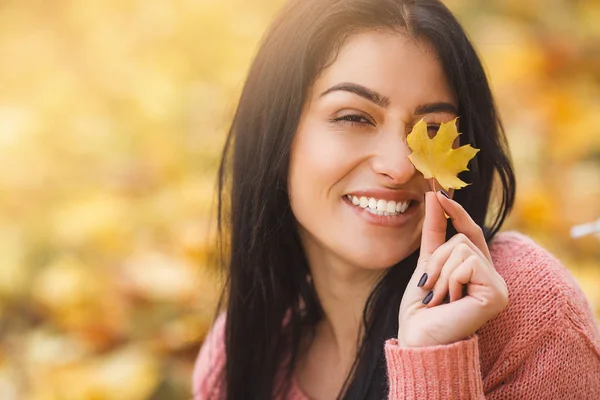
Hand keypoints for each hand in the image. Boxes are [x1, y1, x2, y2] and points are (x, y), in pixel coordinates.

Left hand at [397, 191, 508, 346]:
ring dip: (440, 273)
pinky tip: (450, 302)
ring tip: (438, 298)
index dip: (456, 212)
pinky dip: (449, 280)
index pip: (470, 231)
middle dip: (436, 261)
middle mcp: (491, 275)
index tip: (437, 192)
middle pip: (461, 238)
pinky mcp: (497, 293)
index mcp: (476, 269)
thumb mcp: (426, 263)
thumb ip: (434, 232)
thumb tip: (435, 194)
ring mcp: (497, 285)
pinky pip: (466, 263)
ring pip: (462, 248)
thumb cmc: (421, 307)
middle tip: (430, 289)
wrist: (419, 337)